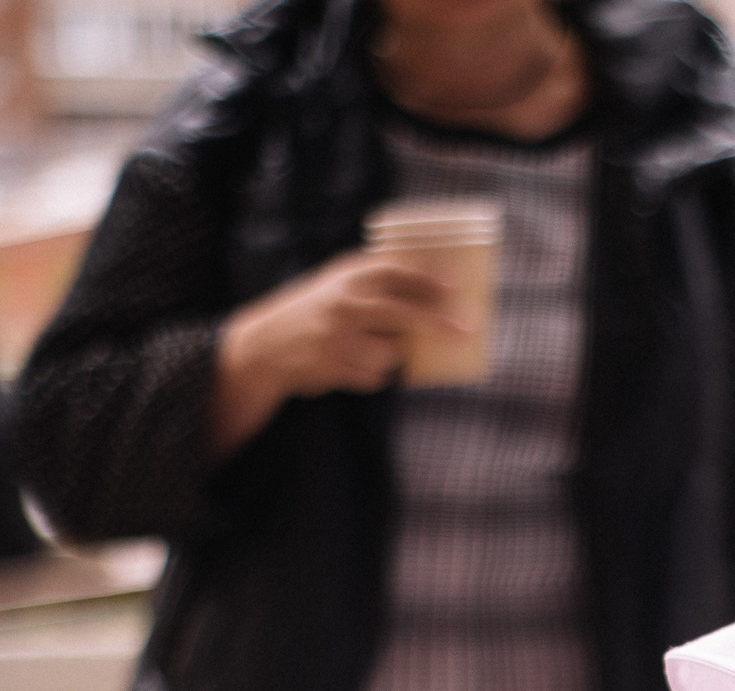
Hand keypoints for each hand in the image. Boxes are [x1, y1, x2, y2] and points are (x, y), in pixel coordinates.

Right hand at [210, 251, 455, 454]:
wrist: (265, 346)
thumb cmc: (315, 312)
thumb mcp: (337, 285)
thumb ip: (376, 282)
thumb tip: (440, 290)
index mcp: (344, 277)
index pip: (391, 270)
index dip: (425, 278)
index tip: (455, 285)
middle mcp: (341, 303)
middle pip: (402, 313)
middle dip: (438, 322)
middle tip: (469, 329)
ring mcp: (336, 336)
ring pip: (391, 352)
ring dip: (388, 355)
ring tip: (359, 348)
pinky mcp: (333, 367)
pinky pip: (375, 376)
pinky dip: (371, 374)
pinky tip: (347, 364)